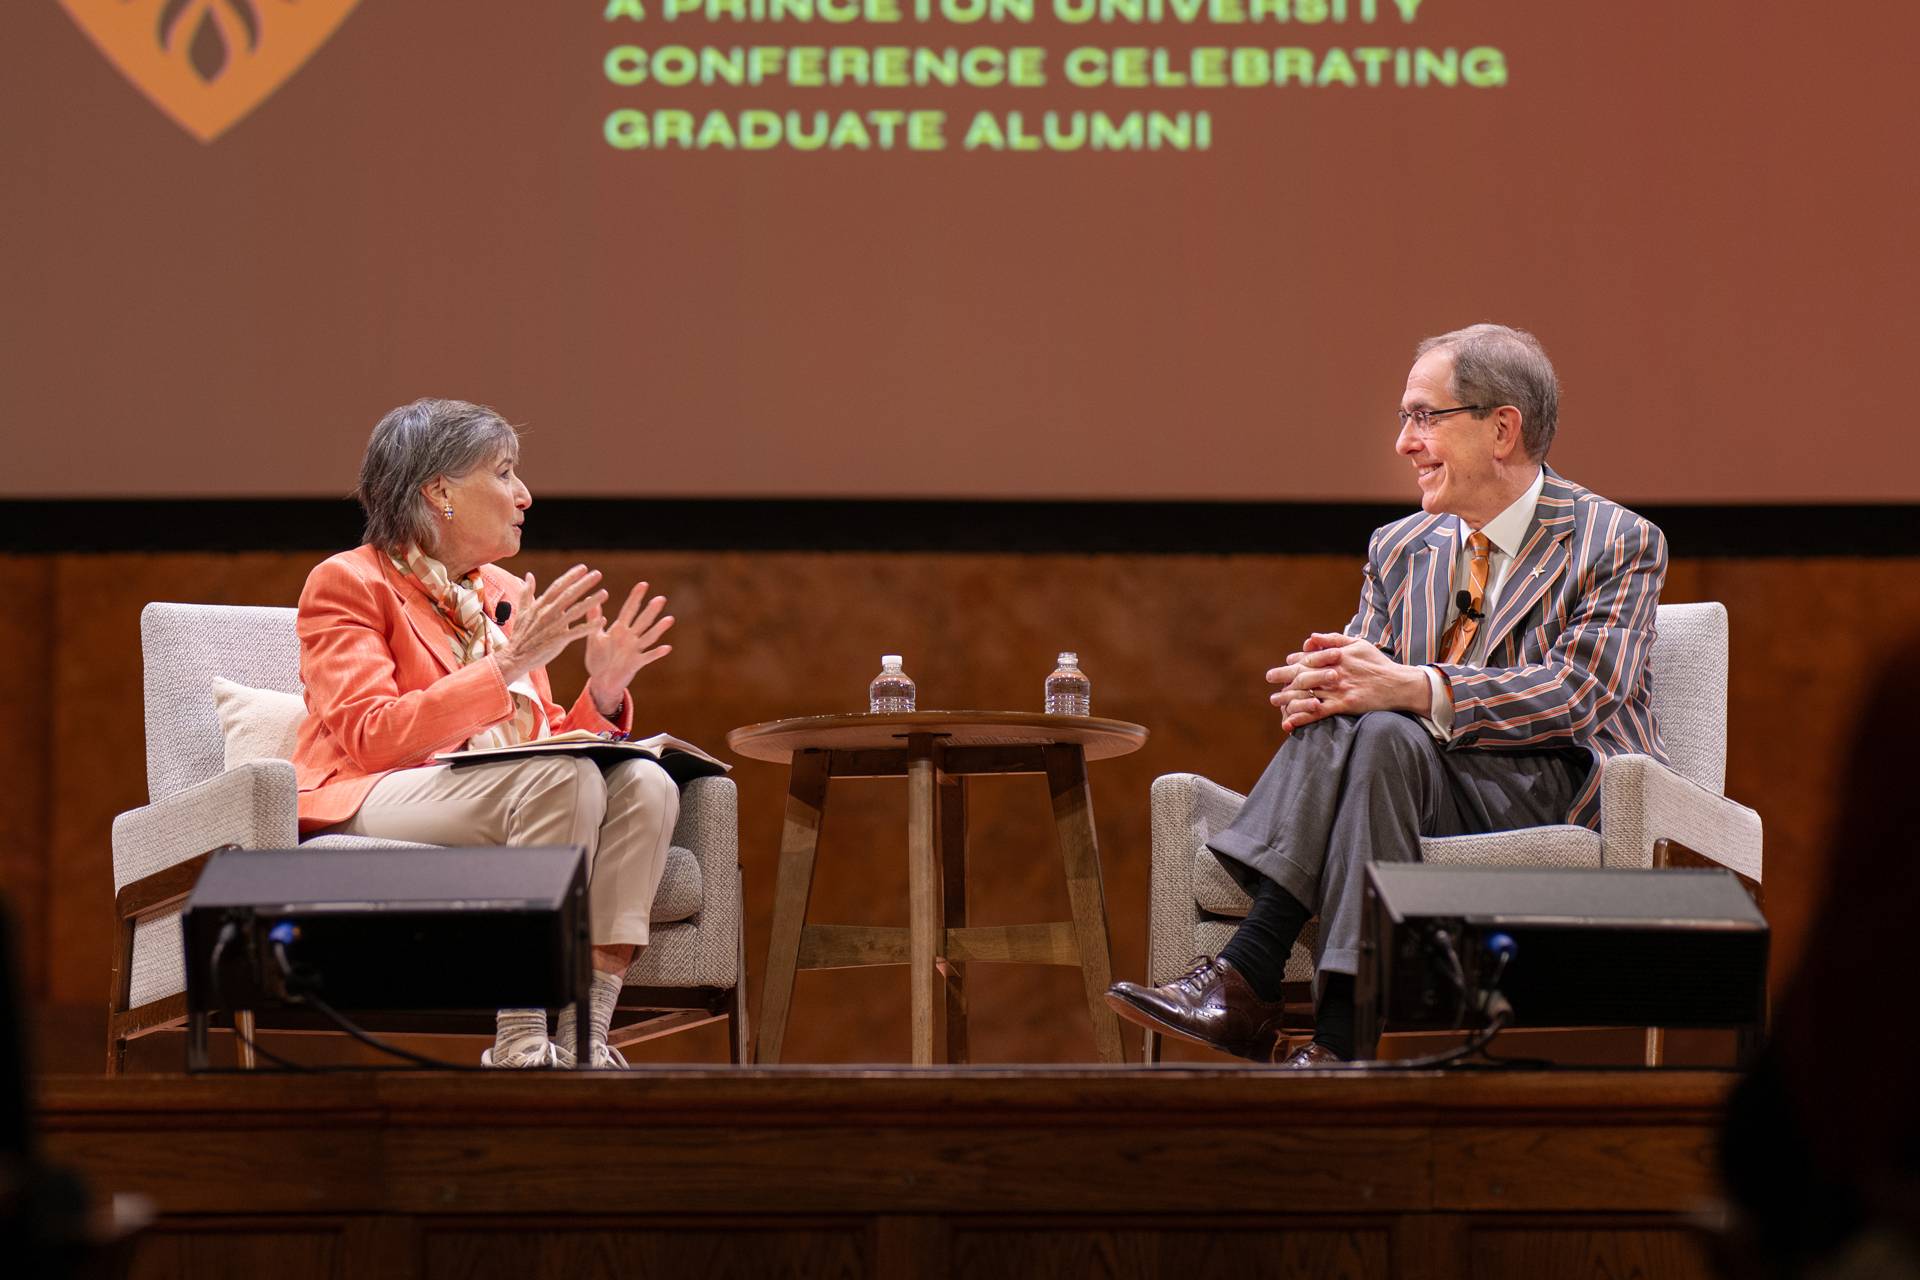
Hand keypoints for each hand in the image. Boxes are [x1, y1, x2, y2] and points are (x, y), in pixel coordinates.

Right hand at [494, 566, 606, 685]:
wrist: (515, 657)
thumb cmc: (521, 635)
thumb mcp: (522, 611)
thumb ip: (527, 592)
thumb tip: (529, 575)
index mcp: (540, 605)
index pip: (557, 586)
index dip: (570, 576)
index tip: (583, 568)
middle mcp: (547, 613)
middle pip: (568, 595)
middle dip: (584, 584)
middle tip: (598, 574)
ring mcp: (553, 627)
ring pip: (575, 611)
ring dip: (591, 602)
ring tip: (604, 593)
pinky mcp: (558, 640)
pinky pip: (577, 632)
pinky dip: (589, 626)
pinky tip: (602, 621)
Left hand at [584, 580, 674, 713]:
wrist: (601, 682)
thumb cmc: (598, 659)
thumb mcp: (594, 638)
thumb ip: (594, 620)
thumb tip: (592, 601)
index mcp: (619, 630)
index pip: (629, 610)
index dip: (636, 598)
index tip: (644, 584)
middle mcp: (630, 638)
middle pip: (642, 621)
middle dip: (651, 610)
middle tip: (661, 598)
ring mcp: (634, 650)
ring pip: (648, 637)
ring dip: (659, 629)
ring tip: (669, 619)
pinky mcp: (636, 663)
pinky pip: (648, 657)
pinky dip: (657, 653)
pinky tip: (667, 647)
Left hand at [1272, 633, 1429, 731]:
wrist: (1400, 685)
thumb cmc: (1379, 664)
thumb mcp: (1358, 644)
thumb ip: (1333, 639)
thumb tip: (1309, 638)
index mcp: (1337, 655)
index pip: (1308, 658)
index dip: (1294, 662)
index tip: (1285, 665)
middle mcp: (1335, 671)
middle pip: (1302, 674)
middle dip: (1283, 677)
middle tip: (1269, 678)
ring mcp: (1339, 689)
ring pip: (1307, 693)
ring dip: (1287, 698)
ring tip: (1275, 701)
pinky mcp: (1344, 705)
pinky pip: (1318, 711)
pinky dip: (1302, 716)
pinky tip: (1290, 721)